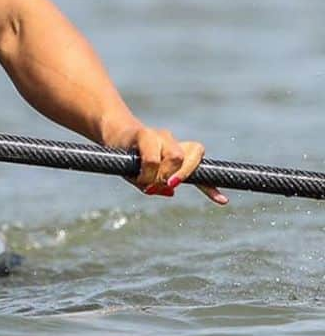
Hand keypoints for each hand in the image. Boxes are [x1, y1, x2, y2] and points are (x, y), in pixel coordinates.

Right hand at [110, 125, 228, 204]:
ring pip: (176, 157)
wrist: (111, 133)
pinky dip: (149, 173)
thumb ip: (157, 185)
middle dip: (182, 176)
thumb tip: (170, 191)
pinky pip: (153, 159)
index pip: (199, 169)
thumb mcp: (144, 176)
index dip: (210, 187)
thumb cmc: (130, 158)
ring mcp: (160, 136)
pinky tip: (140, 177)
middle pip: (191, 158)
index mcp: (177, 154)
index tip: (223, 201)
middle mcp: (172, 142)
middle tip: (167, 184)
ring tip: (148, 181)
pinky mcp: (144, 133)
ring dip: (164, 175)